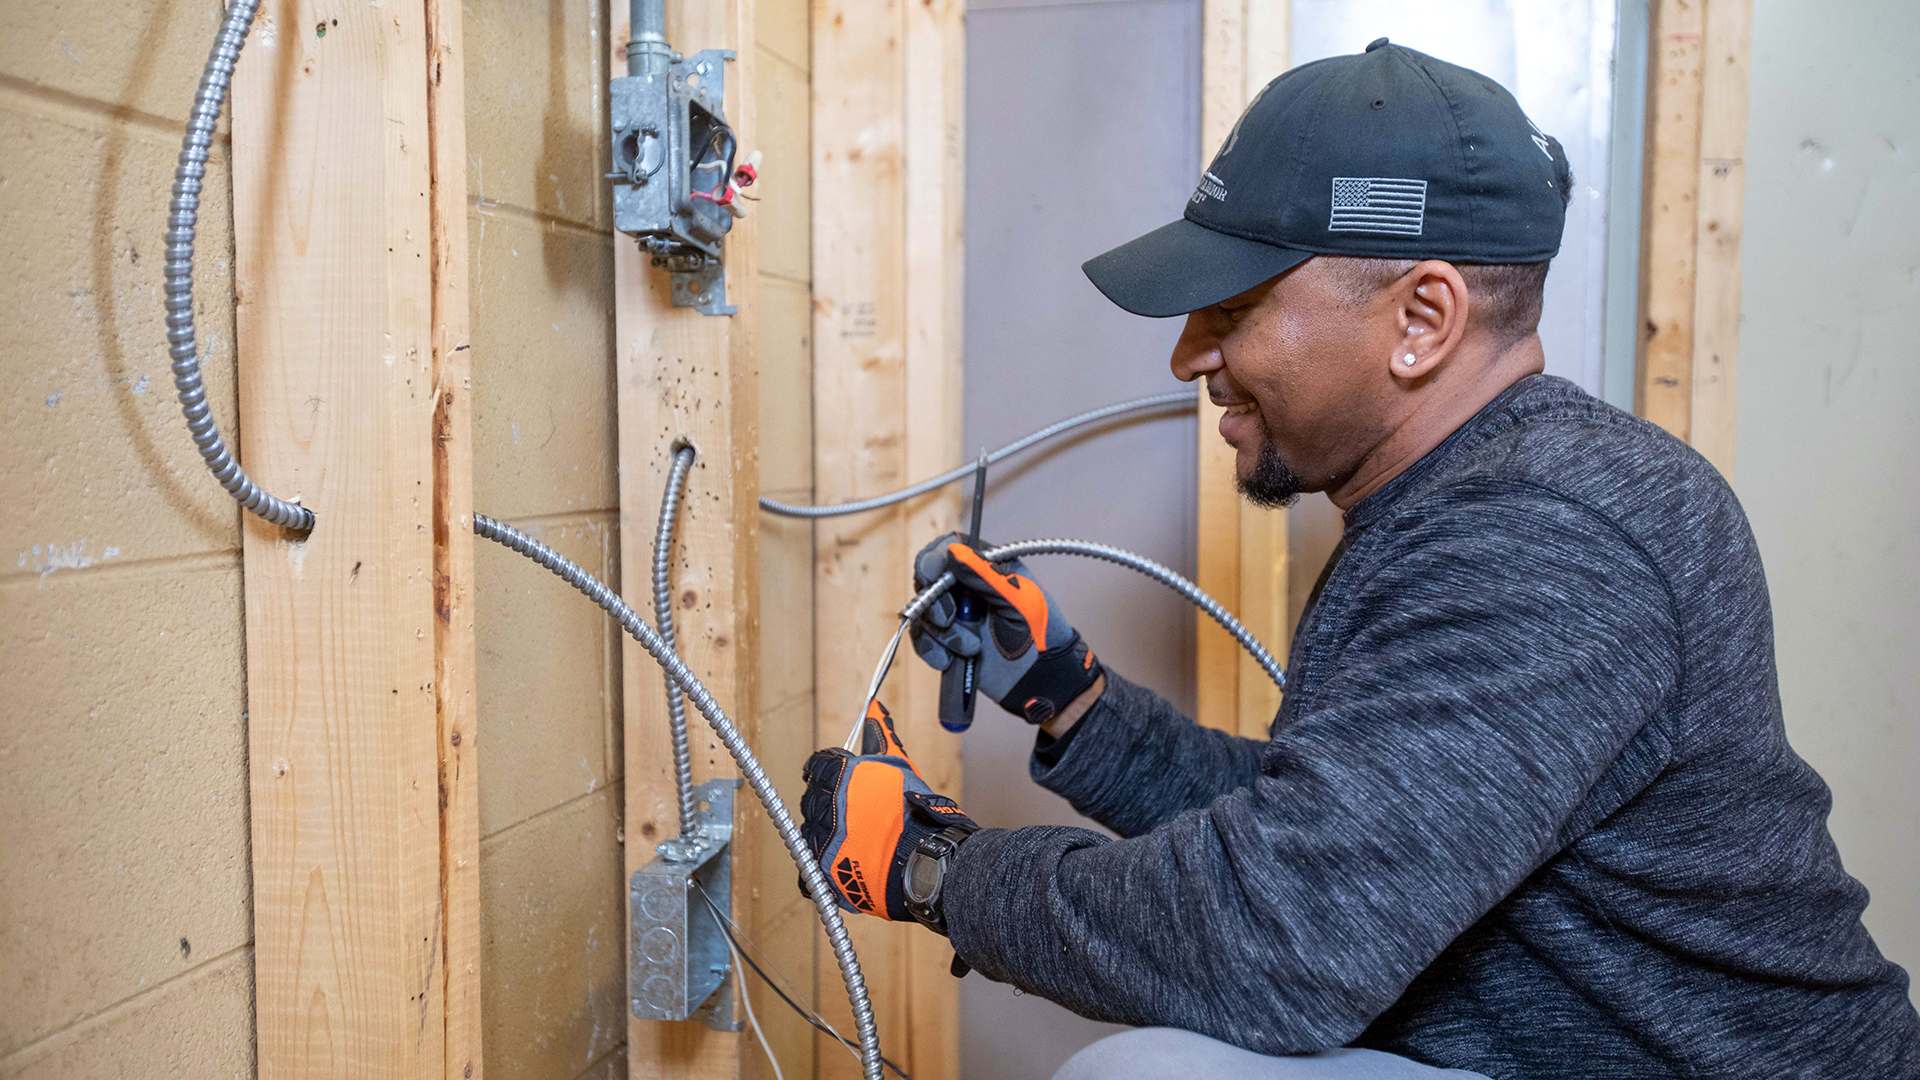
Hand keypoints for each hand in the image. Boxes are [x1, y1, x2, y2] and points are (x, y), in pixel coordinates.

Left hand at [800, 700, 977, 919]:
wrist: (926, 858)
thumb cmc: (916, 811)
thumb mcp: (899, 766)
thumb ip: (881, 736)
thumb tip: (874, 710)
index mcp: (840, 776)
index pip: (817, 764)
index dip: (829, 770)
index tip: (835, 778)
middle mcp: (825, 806)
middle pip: (812, 796)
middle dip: (827, 800)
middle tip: (850, 810)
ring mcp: (821, 840)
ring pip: (808, 829)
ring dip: (823, 831)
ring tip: (852, 837)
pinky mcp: (823, 870)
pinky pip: (807, 865)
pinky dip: (818, 864)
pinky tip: (839, 859)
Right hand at [910, 532, 1104, 723]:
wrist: (1041, 678)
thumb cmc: (1040, 633)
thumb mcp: (1020, 599)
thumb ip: (987, 574)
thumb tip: (953, 551)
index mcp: (986, 567)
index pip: (947, 548)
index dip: (933, 560)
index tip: (932, 576)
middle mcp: (966, 587)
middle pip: (927, 580)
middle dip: (934, 602)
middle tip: (948, 619)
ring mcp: (956, 615)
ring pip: (923, 612)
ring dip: (942, 633)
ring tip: (971, 647)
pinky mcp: (948, 641)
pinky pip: (922, 640)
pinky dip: (931, 650)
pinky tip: (948, 660)